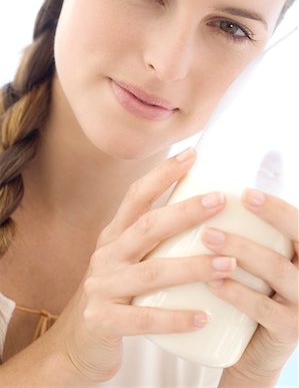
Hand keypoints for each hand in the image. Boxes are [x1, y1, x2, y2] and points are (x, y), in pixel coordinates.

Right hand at [53, 149, 229, 382]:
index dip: (162, 174)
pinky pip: (143, 319)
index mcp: (114, 237)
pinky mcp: (103, 321)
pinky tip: (204, 316)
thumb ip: (154, 243)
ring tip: (228, 263)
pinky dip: (175, 318)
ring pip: (151, 273)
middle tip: (219, 200)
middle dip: (185, 211)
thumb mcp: (128, 261)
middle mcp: (106, 256)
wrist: (79, 341)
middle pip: (147, 227)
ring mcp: (102, 288)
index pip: (136, 197)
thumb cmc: (117, 295)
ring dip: (193, 267)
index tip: (192, 155)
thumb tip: (205, 222)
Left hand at [202, 188, 297, 381]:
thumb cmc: (254, 295)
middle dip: (270, 215)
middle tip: (236, 202)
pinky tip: (213, 282)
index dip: (277, 207)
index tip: (246, 193)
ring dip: (241, 249)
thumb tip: (211, 200)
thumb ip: (252, 239)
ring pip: (276, 268)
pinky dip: (237, 292)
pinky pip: (263, 308)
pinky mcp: (289, 330)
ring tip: (208, 237)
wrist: (255, 352)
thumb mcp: (260, 265)